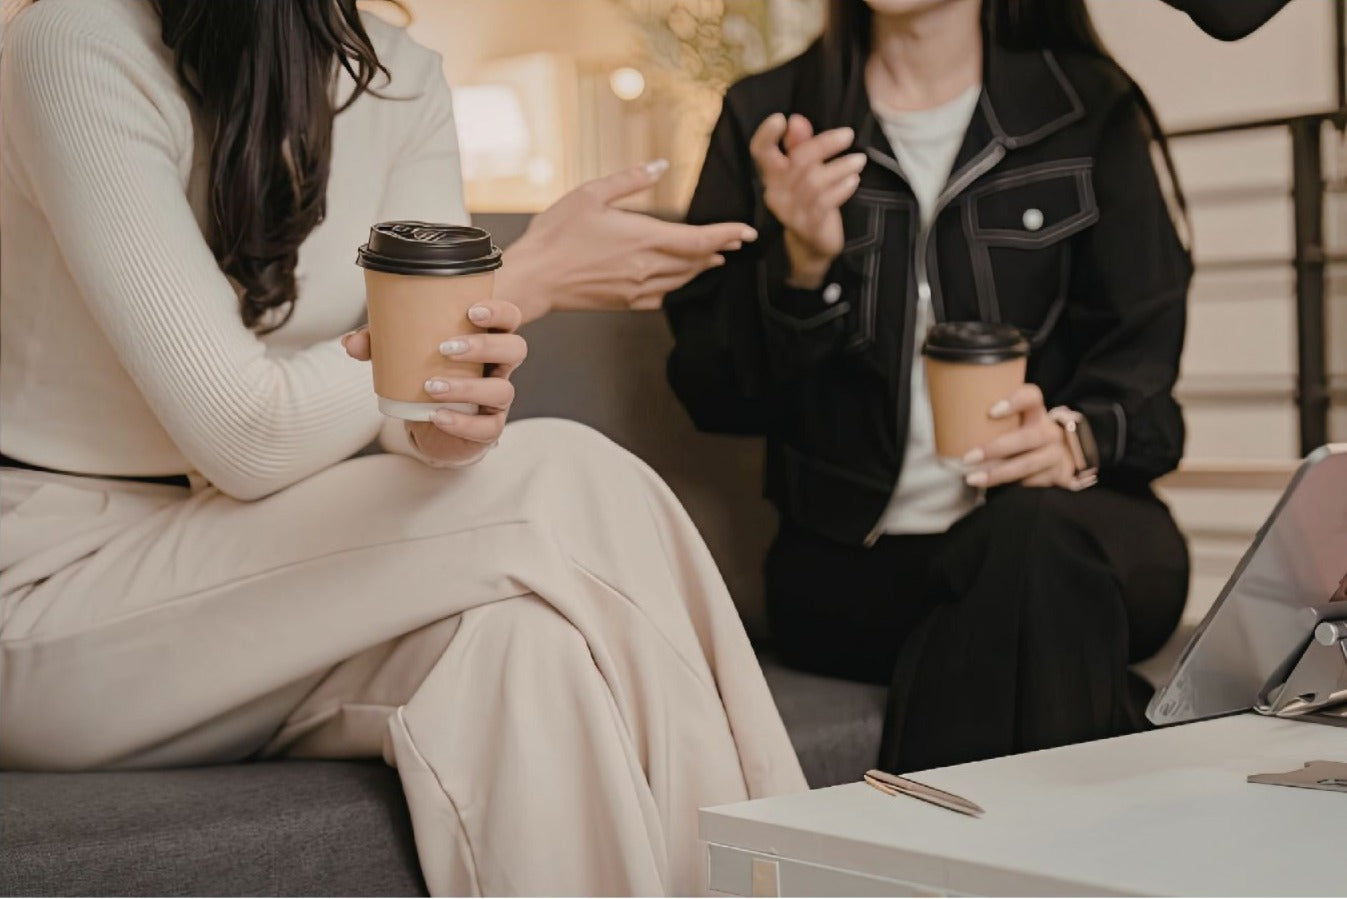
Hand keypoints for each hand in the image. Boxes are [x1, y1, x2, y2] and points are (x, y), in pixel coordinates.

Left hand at [342, 299, 525, 466]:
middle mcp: (500, 366)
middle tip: (445, 348)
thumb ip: (379, 343)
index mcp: (487, 338)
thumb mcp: (403, 350)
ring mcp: (497, 397)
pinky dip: (463, 423)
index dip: (499, 312)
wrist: (432, 418)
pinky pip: (488, 428)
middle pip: (515, 349)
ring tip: (431, 387)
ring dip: (468, 387)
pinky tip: (438, 416)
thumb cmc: (427, 371)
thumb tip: (350, 343)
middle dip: (483, 347)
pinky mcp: (489, 426)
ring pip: (502, 390)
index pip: (510, 317)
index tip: (471, 311)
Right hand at [496, 160, 757, 321]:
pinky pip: (663, 295)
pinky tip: (679, 278)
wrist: (533, 278)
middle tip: (736, 241)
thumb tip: (660, 165)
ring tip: (714, 257)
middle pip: (696, 260)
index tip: (747, 232)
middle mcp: (646, 267)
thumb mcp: (590, 194)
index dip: (727, 235)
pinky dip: (678, 284)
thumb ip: (629, 180)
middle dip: (719, 249)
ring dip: (701, 267)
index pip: (699, 240)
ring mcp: (637, 288)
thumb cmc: (555, 234)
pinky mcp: (625, 302)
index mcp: (643, 238)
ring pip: (682, 279)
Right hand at [749, 113, 865, 288]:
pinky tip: (854, 180)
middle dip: (824, 144)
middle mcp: (776, 193)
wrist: (812, 247)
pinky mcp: (809, 225)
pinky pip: (826, 201)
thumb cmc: (810, 202)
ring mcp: (791, 211)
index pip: (760, 152)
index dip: (765, 134)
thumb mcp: (804, 173)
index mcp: (772, 176)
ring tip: (859, 160)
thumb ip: (799, 146)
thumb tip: (797, 119)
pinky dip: (842, 188)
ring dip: (840, 167)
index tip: (780, 118)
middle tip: (848, 135)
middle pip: (798, 161)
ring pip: (815, 181)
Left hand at [961, 384, 1074, 488]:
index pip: (1031, 396)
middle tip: (968, 457)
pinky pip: (1030, 481)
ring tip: (972, 478)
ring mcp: (1054, 453)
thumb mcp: (1012, 423)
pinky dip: (1007, 484)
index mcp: (1036, 411)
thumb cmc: (1020, 435)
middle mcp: (1049, 430)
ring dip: (997, 473)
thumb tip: (945, 420)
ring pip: (1027, 464)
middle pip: (1027, 437)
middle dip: (995, 449)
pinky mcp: (1054, 475)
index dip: (1014, 401)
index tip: (991, 412)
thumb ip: (990, 420)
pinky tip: (989, 486)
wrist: (1053, 458)